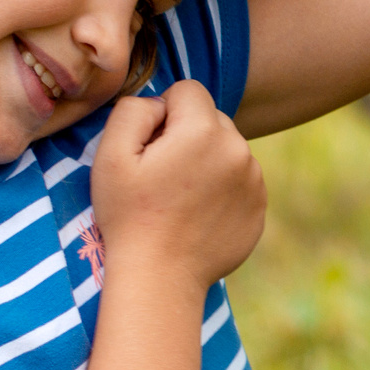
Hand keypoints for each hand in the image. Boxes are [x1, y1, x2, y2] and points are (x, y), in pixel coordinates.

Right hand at [91, 80, 265, 295]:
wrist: (159, 278)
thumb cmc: (128, 215)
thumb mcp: (110, 154)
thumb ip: (134, 110)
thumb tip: (161, 104)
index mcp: (203, 131)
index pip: (188, 91)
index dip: (164, 113)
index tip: (152, 147)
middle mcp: (238, 149)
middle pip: (211, 118)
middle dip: (188, 135)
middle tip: (164, 176)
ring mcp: (254, 180)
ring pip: (227, 149)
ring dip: (207, 162)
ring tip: (181, 198)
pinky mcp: (259, 206)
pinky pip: (240, 179)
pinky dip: (222, 189)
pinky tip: (198, 215)